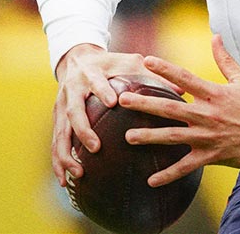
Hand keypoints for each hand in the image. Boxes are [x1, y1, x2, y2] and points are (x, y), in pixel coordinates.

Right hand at [51, 44, 152, 185]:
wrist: (76, 58)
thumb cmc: (111, 63)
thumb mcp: (130, 62)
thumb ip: (153, 75)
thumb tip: (183, 92)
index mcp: (90, 74)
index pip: (95, 81)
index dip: (102, 90)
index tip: (113, 102)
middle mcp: (72, 91)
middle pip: (73, 111)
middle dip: (83, 129)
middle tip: (96, 147)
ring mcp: (61, 107)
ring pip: (60, 132)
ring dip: (66, 154)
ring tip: (79, 172)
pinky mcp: (57, 120)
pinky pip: (56, 143)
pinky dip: (58, 162)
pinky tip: (64, 181)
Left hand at [119, 34, 239, 186]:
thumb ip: (224, 60)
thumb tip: (215, 36)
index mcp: (214, 93)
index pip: (185, 77)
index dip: (165, 68)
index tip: (145, 61)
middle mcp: (207, 114)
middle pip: (170, 107)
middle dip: (145, 103)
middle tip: (123, 100)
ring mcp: (208, 136)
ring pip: (172, 136)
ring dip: (149, 136)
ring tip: (127, 136)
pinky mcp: (211, 155)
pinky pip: (186, 167)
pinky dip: (168, 175)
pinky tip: (151, 181)